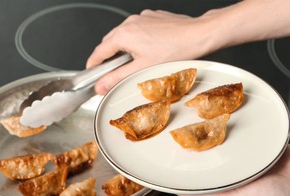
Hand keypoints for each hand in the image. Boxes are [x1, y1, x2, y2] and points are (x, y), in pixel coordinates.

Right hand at [86, 10, 215, 94]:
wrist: (198, 35)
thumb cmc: (175, 50)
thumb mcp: (142, 68)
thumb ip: (117, 77)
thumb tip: (101, 85)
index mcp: (124, 35)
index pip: (99, 51)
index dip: (93, 64)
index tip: (91, 72)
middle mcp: (130, 23)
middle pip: (109, 42)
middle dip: (107, 57)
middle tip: (110, 72)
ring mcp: (141, 17)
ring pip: (123, 35)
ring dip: (122, 48)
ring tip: (131, 62)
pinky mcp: (152, 16)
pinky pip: (137, 28)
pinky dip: (135, 39)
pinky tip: (146, 50)